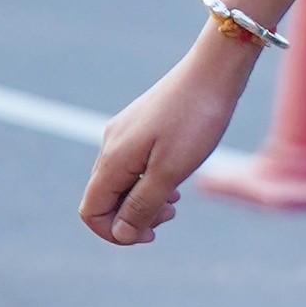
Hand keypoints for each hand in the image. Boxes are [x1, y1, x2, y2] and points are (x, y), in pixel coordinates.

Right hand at [79, 32, 255, 245]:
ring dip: (145, 200)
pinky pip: (136, 165)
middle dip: (134, 217)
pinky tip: (177, 179)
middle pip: (106, 199)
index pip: (91, 211)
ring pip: (123, 182)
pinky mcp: (142, 125)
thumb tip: (121, 233)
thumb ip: (143, 204)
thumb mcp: (171, 170)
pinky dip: (152, 180)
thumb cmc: (195, 120)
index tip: (150, 235)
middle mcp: (111, 145)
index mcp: (113, 159)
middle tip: (171, 213)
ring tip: (177, 200)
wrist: (214, 71)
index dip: (114, 232)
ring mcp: (125, 133)